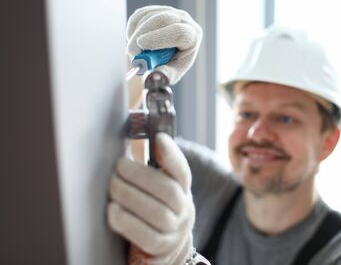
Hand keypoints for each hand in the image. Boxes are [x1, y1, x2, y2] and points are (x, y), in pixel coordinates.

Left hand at [108, 133, 194, 264]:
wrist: (168, 244)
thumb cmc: (157, 207)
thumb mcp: (160, 186)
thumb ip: (152, 167)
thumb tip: (137, 139)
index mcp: (183, 190)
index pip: (183, 171)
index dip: (172, 154)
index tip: (159, 138)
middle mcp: (184, 210)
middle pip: (168, 191)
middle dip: (140, 175)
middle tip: (119, 166)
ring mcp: (174, 230)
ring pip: (156, 213)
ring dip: (130, 196)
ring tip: (113, 185)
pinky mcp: (160, 248)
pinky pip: (144, 236)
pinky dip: (126, 221)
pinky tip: (113, 209)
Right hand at [127, 5, 202, 83]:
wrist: (169, 53)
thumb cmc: (173, 63)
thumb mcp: (173, 72)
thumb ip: (166, 74)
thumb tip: (156, 75)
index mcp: (192, 36)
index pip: (178, 32)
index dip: (159, 37)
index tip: (142, 45)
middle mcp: (184, 20)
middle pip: (163, 19)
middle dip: (143, 34)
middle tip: (132, 51)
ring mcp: (170, 12)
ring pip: (149, 16)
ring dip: (136, 34)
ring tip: (134, 51)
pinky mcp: (156, 9)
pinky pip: (140, 14)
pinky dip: (133, 28)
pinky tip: (133, 40)